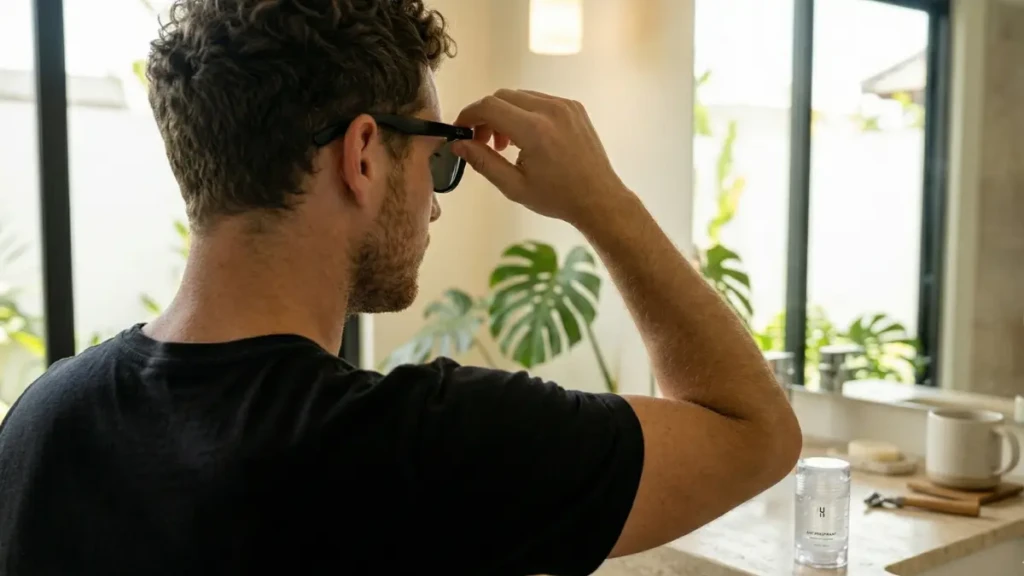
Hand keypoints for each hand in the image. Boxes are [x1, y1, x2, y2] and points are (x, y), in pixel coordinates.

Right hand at [452, 89, 629, 225]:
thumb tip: (457, 144)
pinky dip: (525, 113)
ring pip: (520, 96)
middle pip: (502, 96)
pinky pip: (540, 100)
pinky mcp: (574, 107)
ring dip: (505, 114)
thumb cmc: (556, 198)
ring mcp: (565, 105)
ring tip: (507, 145)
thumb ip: (483, 161)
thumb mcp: (514, 186)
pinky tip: (528, 139)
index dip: (468, 115)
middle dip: (486, 116)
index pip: (489, 106)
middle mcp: (550, 109)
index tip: (461, 131)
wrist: (599, 199)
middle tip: (484, 143)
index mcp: (534, 130)